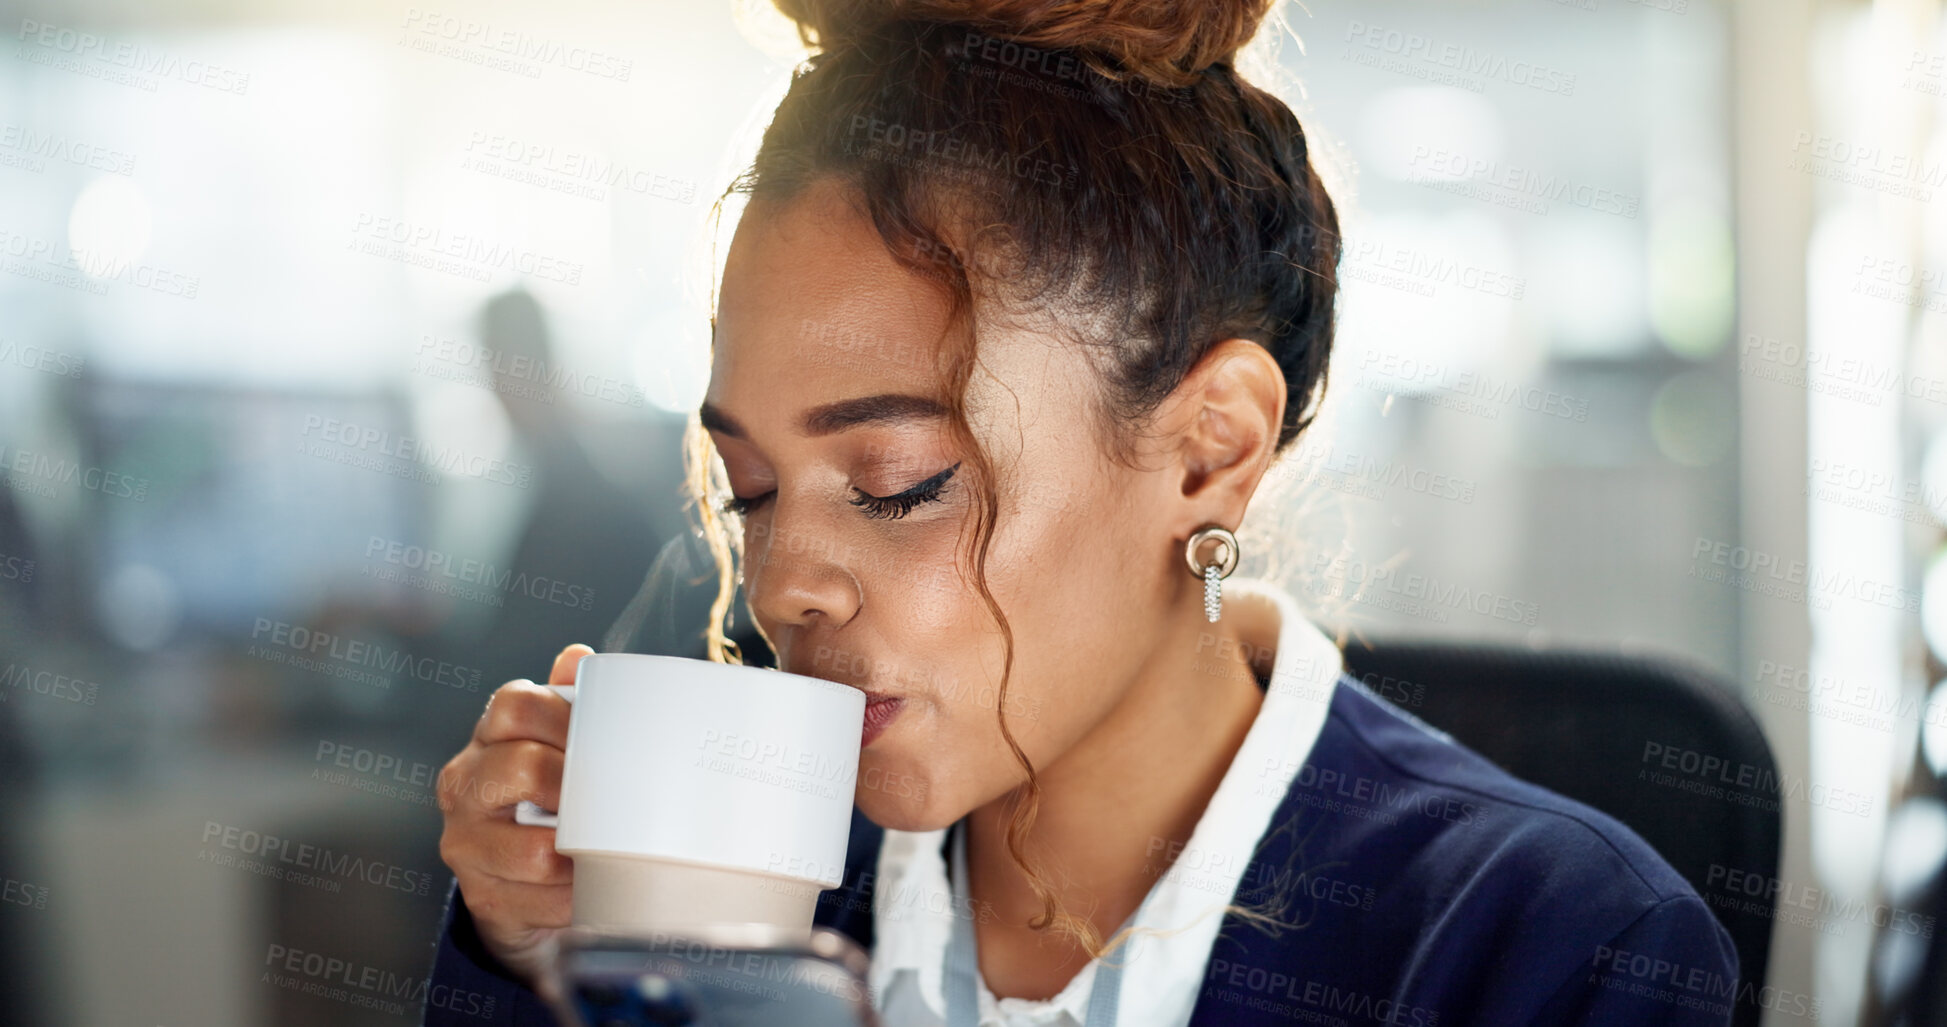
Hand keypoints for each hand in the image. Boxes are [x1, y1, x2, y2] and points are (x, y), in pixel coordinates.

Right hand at [436, 643, 591, 985]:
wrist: (525, 886)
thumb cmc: (548, 802)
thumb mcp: (559, 749)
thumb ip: (570, 704)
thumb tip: (578, 657)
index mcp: (488, 740)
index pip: (514, 705)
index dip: (561, 716)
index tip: (598, 734)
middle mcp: (465, 786)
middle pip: (520, 767)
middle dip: (573, 784)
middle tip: (607, 797)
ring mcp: (466, 843)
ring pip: (529, 849)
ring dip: (579, 854)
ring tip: (605, 850)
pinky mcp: (483, 896)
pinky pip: (538, 901)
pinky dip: (573, 899)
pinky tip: (590, 888)